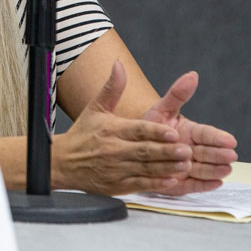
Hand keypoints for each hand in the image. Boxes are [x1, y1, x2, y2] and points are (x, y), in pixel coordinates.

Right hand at [52, 61, 193, 194]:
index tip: (174, 132)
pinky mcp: (117, 185)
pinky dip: (156, 184)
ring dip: (166, 168)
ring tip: (185, 165)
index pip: (137, 130)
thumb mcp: (95, 108)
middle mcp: (114, 150)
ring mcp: (116, 169)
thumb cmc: (83, 134)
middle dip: (167, 152)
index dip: (156, 132)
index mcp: (112, 129)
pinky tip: (171, 181)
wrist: (63, 163)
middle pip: (144, 151)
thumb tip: (119, 64)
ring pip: (145, 169)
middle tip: (187, 150)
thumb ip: (112, 87)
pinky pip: (140, 185)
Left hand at [141, 71, 237, 194]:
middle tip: (231, 155)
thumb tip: (192, 75)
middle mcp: (192, 150)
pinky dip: (205, 185)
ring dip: (216, 170)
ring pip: (204, 169)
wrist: (133, 147)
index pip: (206, 134)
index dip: (218, 138)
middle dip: (219, 154)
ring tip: (226, 169)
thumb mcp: (162, 109)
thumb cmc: (150, 126)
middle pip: (208, 153)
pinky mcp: (181, 183)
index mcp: (190, 132)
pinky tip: (216, 184)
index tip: (230, 140)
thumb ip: (177, 94)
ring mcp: (187, 168)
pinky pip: (194, 185)